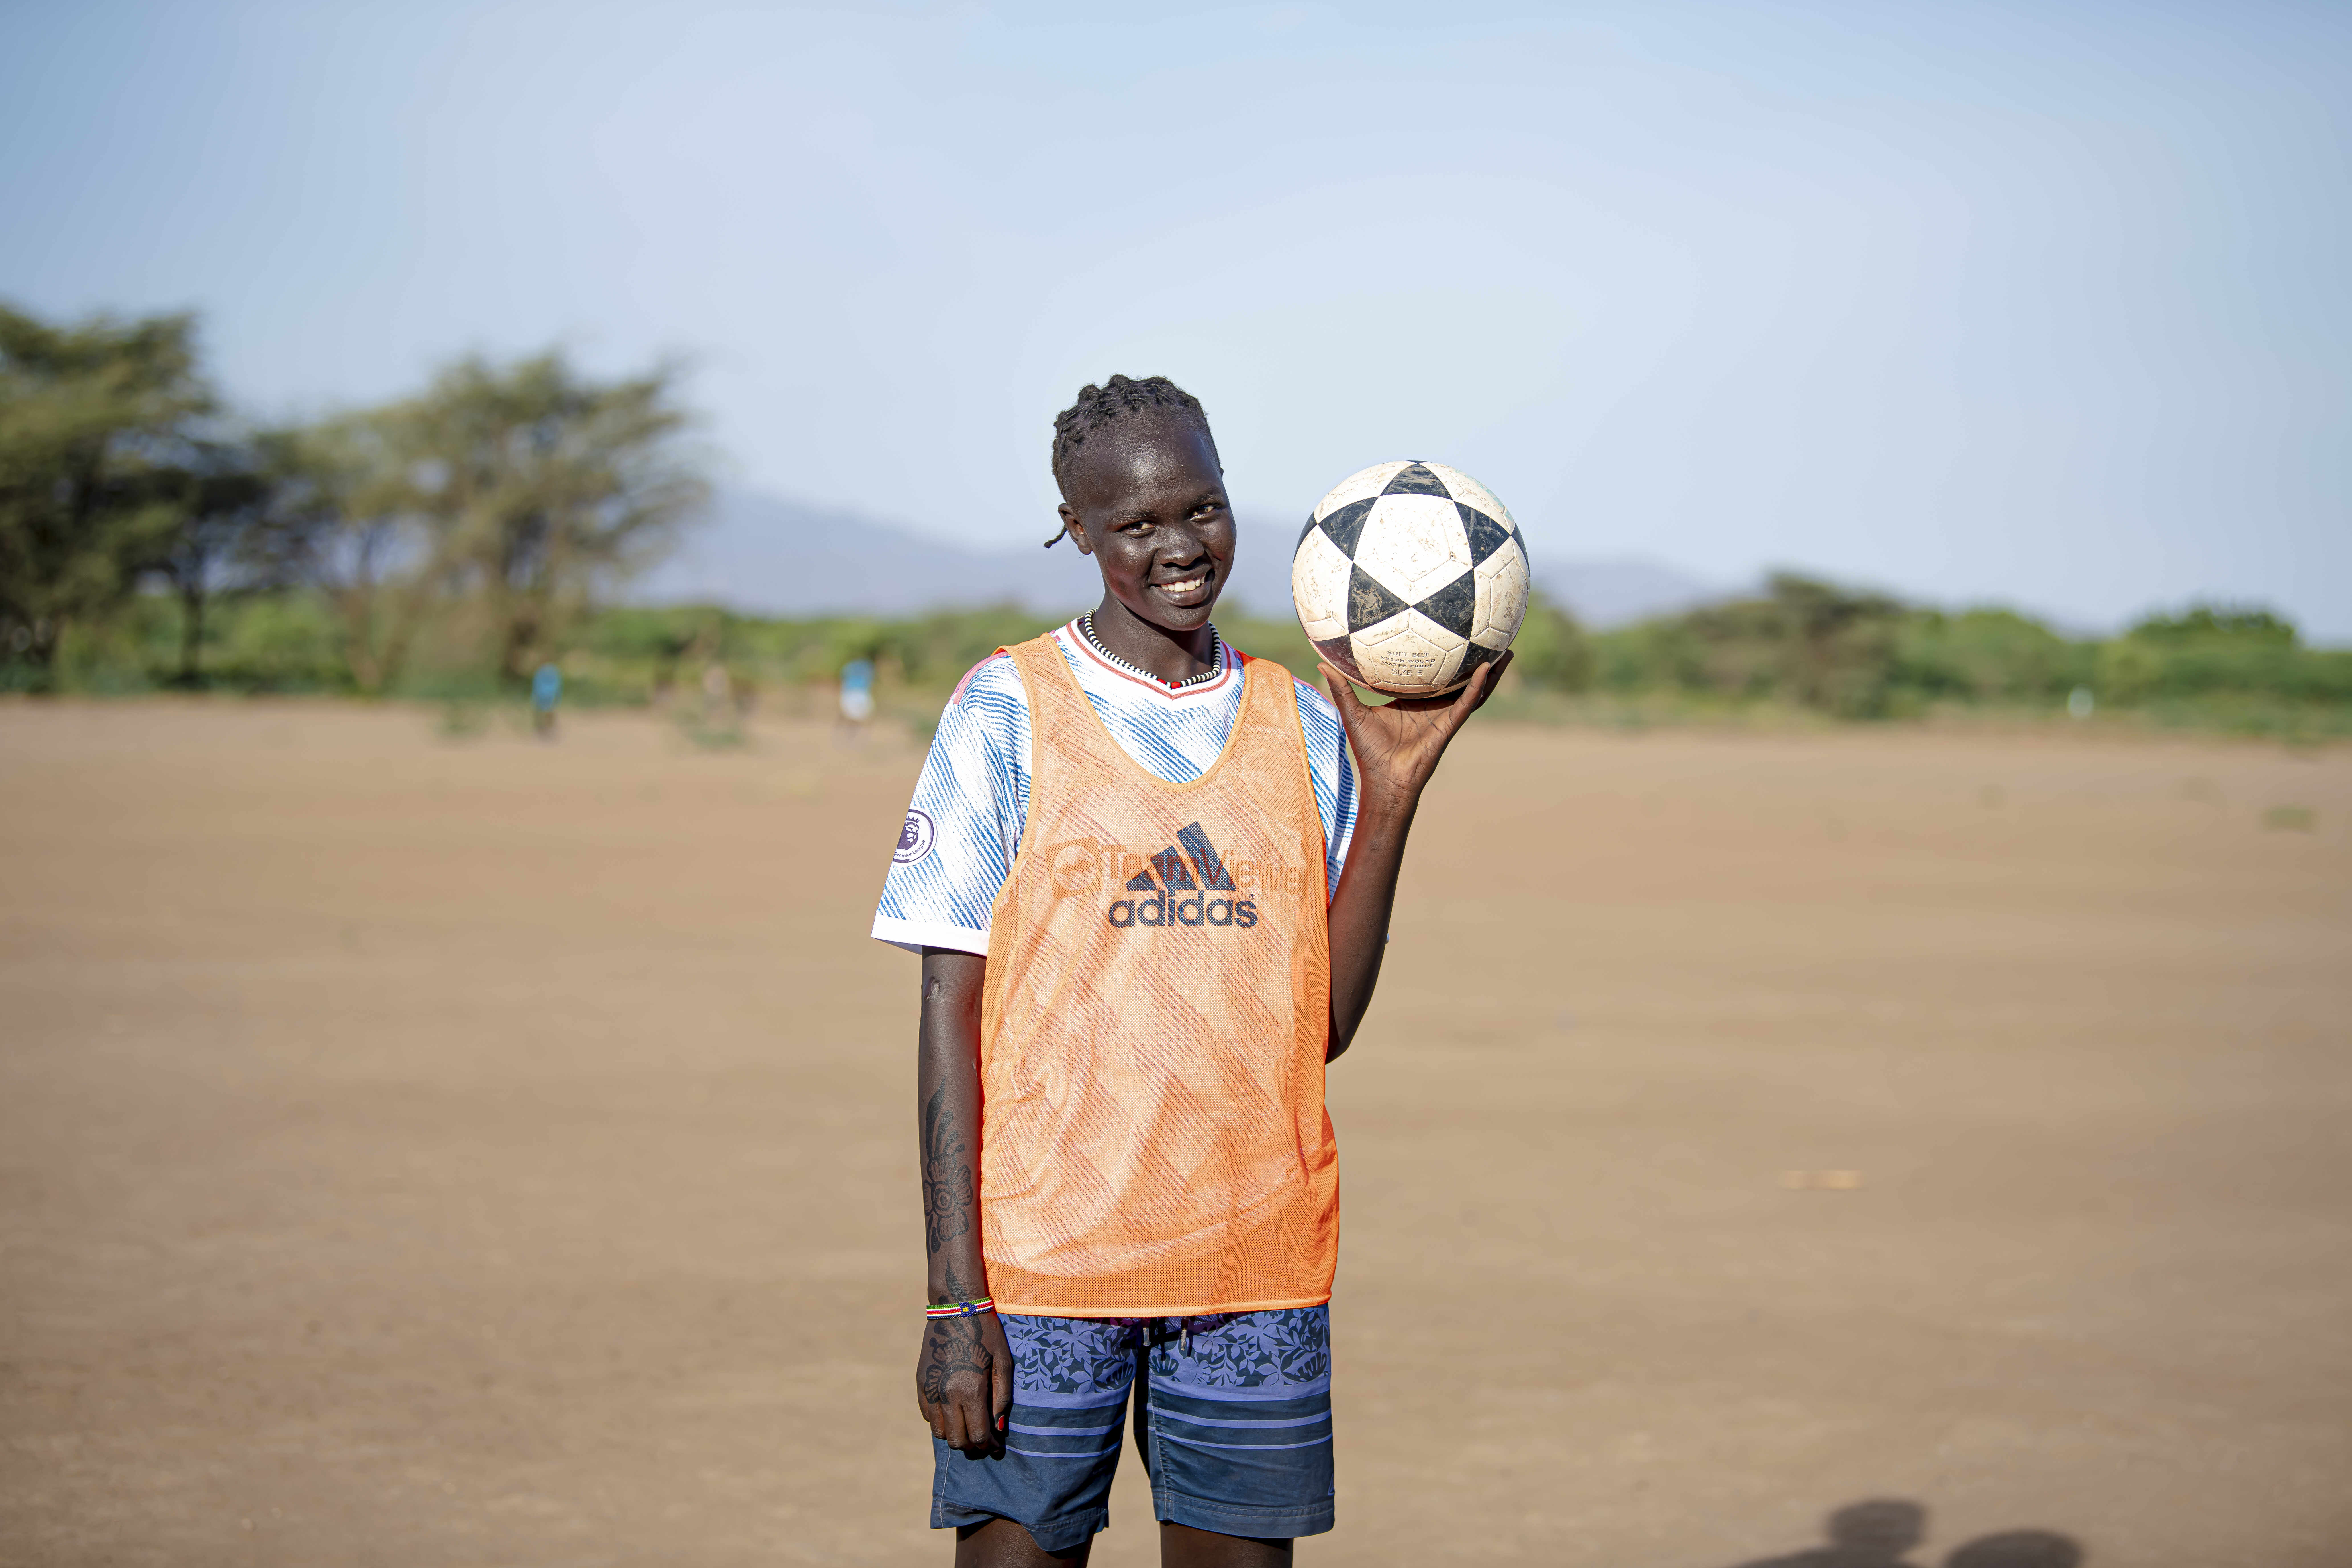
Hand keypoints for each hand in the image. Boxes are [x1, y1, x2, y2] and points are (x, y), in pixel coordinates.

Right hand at [915, 1310, 1013, 1457]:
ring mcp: (930, 1390)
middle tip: (983, 1438)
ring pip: (940, 1432)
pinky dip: (940, 1420)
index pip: (978, 1436)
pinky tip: (953, 1410)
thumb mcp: (1003, 1363)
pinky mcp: (921, 1383)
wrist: (956, 1308)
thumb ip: (1002, 1398)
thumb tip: (998, 1427)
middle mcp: (947, 1395)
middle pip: (957, 1441)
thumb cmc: (987, 1334)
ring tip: (968, 1425)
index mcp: (971, 1392)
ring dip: (955, 1434)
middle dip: (972, 1445)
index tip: (996, 1445)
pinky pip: (928, 1415)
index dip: (989, 1446)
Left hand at [1322, 652, 1511, 815]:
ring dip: (1490, 673)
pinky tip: (1487, 670)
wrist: (1383, 782)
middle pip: (1460, 679)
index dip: (1443, 656)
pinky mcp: (1449, 727)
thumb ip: (1342, 688)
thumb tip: (1321, 663)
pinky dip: (1477, 688)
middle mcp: (1432, 707)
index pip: (1432, 675)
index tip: (1449, 631)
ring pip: (1472, 691)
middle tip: (1489, 635)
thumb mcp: (1353, 713)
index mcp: (1413, 701)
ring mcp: (1444, 717)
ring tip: (1505, 651)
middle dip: (1476, 659)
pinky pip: (1466, 705)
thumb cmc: (1369, 752)